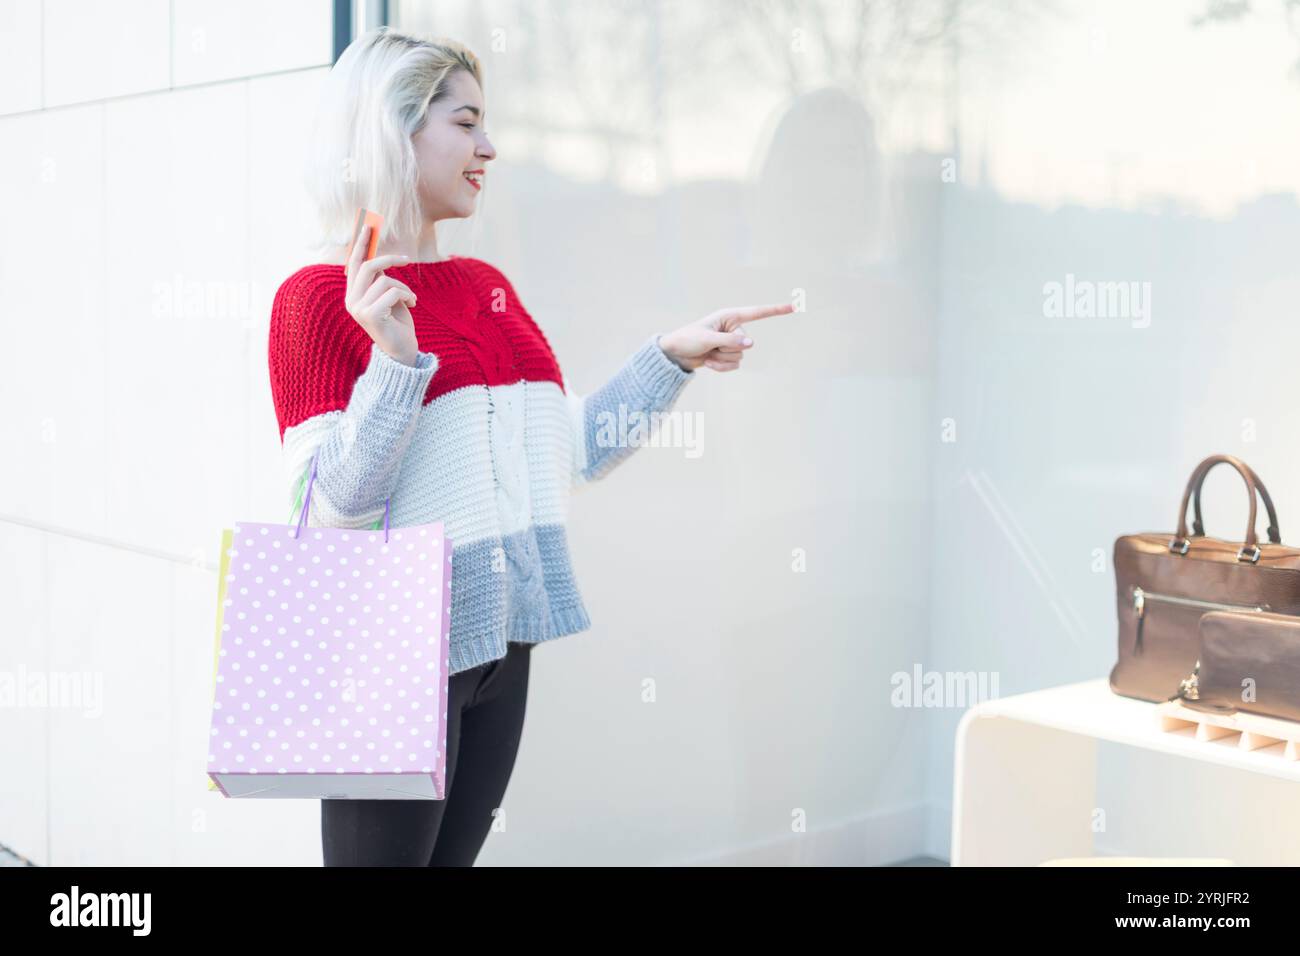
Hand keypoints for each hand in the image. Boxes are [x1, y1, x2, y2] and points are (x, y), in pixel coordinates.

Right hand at [343, 223, 419, 365]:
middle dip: (389, 260)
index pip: (354, 264)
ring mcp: (359, 309)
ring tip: (410, 299)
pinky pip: (392, 292)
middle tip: (407, 259)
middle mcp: (351, 301)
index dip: (361, 245)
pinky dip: (407, 295)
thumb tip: (378, 257)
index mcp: (353, 294)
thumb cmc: (397, 322)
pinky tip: (412, 305)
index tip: (369, 226)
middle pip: (368, 267)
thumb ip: (380, 279)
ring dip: (404, 287)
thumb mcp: (388, 296)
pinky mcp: (371, 315)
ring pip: (385, 280)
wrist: (403, 350)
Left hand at [657, 303, 795, 371]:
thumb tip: (751, 344)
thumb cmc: (687, 339)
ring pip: (740, 357)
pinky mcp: (727, 356)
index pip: (757, 313)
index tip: (793, 307)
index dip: (776, 310)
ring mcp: (730, 343)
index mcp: (729, 316)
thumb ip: (730, 341)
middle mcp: (733, 328)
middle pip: (745, 344)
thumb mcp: (708, 339)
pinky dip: (721, 368)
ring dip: (722, 360)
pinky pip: (734, 366)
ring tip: (708, 354)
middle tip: (710, 346)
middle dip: (727, 350)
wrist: (675, 354)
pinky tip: (709, 363)